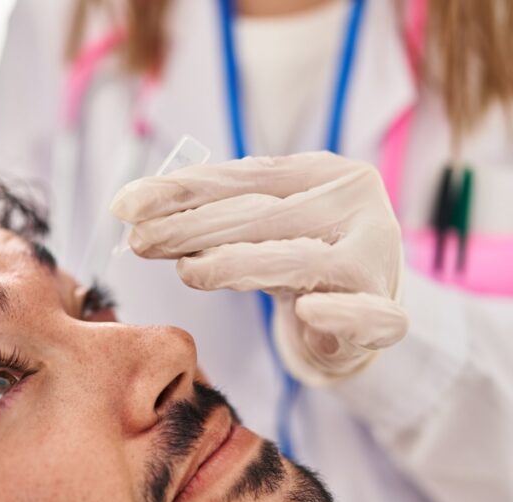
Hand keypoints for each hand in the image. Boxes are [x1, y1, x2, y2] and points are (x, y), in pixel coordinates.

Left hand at [110, 152, 407, 383]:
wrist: (364, 318)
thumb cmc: (302, 260)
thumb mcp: (262, 227)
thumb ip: (214, 213)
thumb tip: (133, 208)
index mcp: (324, 172)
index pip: (244, 177)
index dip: (181, 191)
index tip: (125, 206)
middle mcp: (355, 206)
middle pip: (264, 215)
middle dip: (193, 228)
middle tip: (140, 242)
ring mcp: (375, 259)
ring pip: (301, 260)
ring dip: (240, 265)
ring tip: (188, 274)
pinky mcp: (386, 313)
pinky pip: (366, 314)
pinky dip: (339, 314)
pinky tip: (306, 311)